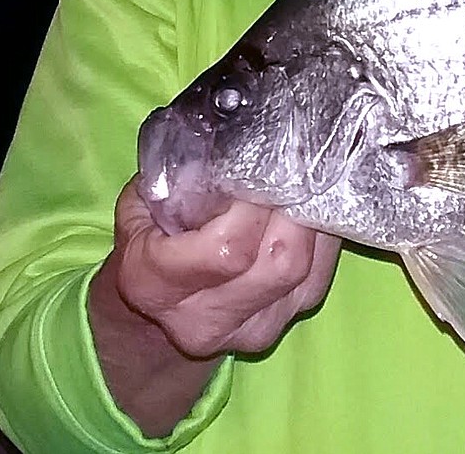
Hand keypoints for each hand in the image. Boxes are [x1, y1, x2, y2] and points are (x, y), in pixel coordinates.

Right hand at [110, 177, 341, 358]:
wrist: (157, 310)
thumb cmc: (150, 241)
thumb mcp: (142, 203)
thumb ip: (177, 177)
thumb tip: (230, 139)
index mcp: (157, 286)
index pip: (227, 250)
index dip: (252, 206)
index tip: (255, 169)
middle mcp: (208, 320)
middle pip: (280, 260)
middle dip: (291, 205)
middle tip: (288, 166)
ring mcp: (256, 326)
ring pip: (308, 264)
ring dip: (310, 214)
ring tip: (299, 181)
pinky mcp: (292, 316)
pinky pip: (322, 268)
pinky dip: (320, 231)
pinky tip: (307, 205)